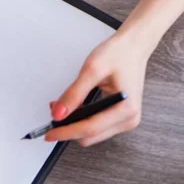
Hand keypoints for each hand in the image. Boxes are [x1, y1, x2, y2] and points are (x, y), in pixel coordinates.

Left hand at [45, 32, 148, 146]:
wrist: (133, 47)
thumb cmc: (118, 54)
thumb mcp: (92, 70)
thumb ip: (74, 94)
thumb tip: (58, 114)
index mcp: (126, 108)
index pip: (90, 128)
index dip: (66, 131)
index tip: (49, 133)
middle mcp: (129, 119)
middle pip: (90, 136)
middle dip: (69, 127)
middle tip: (55, 110)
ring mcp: (126, 121)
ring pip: (91, 135)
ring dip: (75, 125)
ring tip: (65, 106)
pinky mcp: (121, 120)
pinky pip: (96, 129)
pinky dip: (83, 121)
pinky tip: (77, 108)